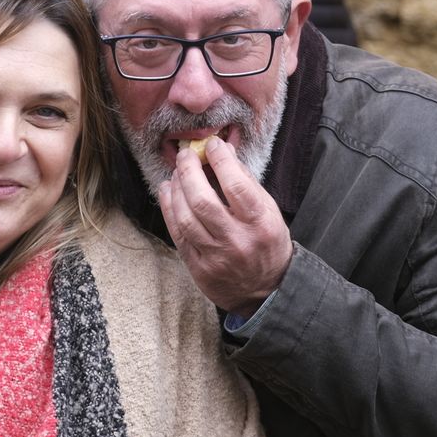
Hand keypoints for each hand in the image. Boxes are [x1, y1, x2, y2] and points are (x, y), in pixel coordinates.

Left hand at [156, 135, 292, 316]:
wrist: (267, 291)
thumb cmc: (268, 243)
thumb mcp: (269, 212)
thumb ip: (246, 183)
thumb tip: (223, 153)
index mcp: (260, 224)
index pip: (236, 186)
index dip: (221, 160)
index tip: (212, 145)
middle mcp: (238, 241)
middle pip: (204, 201)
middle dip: (190, 172)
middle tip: (185, 155)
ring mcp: (216, 257)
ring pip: (187, 218)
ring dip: (176, 190)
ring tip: (175, 173)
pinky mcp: (199, 269)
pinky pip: (178, 235)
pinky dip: (169, 210)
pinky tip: (167, 192)